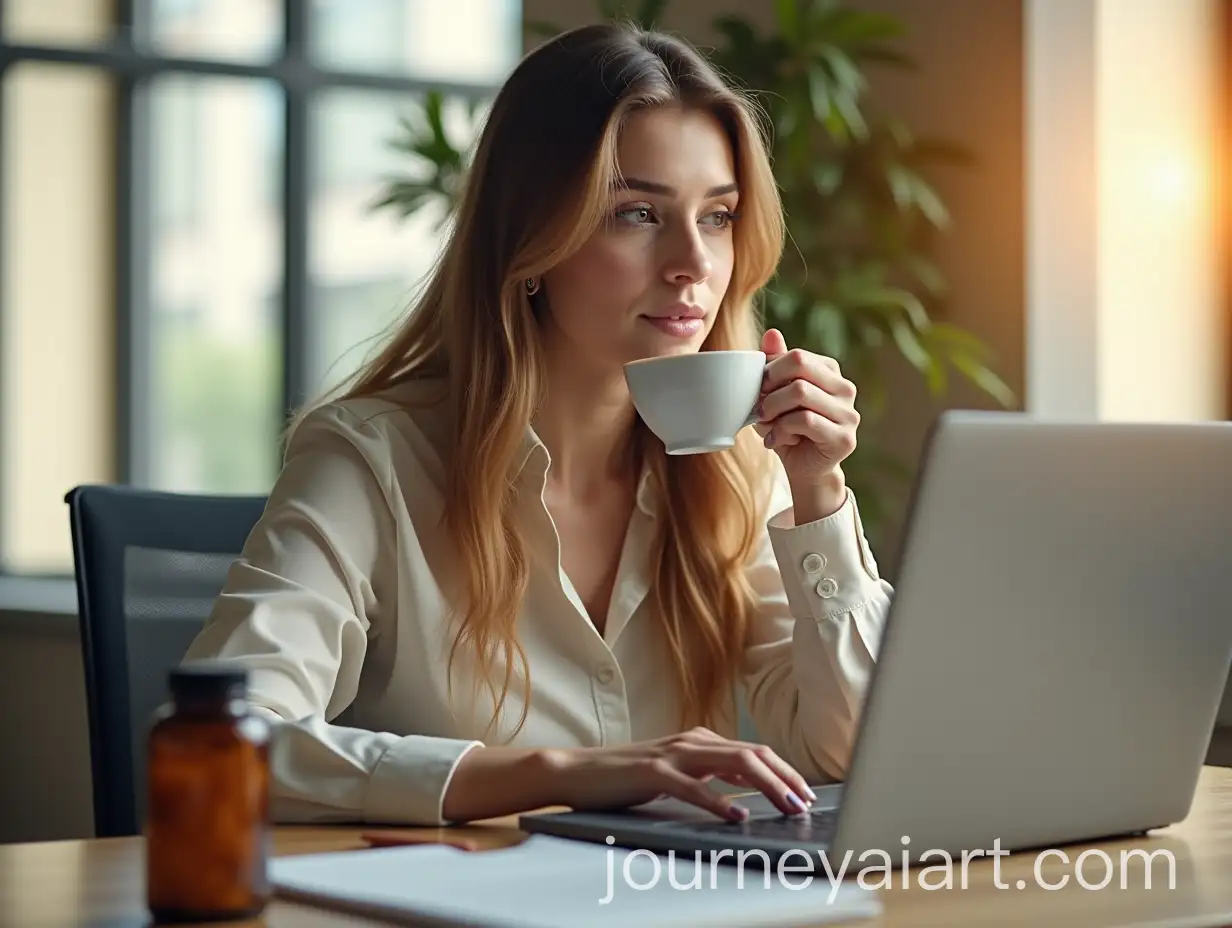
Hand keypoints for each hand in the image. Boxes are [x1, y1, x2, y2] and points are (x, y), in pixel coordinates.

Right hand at [546, 727, 816, 821]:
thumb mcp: (675, 772)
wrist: (579, 771)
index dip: (784, 771)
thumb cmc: (626, 776)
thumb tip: (746, 791)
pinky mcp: (654, 773)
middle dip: (786, 778)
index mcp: (699, 740)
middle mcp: (691, 741)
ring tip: (787, 806)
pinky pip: (695, 787)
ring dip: (767, 785)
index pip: (754, 751)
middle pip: (753, 754)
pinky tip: (737, 815)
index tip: (805, 793)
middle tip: (806, 803)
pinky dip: (720, 802)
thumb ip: (707, 774)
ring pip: (734, 764)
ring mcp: (673, 754)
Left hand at [754, 328, 858, 510]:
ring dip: (772, 409)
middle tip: (757, 406)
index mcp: (831, 372)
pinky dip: (781, 429)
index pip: (797, 356)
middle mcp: (845, 389)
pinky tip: (774, 440)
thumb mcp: (778, 395)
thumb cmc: (789, 429)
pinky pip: (805, 421)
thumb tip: (771, 333)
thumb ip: (776, 365)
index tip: (757, 389)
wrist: (805, 470)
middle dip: (770, 386)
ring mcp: (849, 413)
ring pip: (800, 393)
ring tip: (764, 424)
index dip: (770, 370)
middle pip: (799, 367)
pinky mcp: (844, 438)